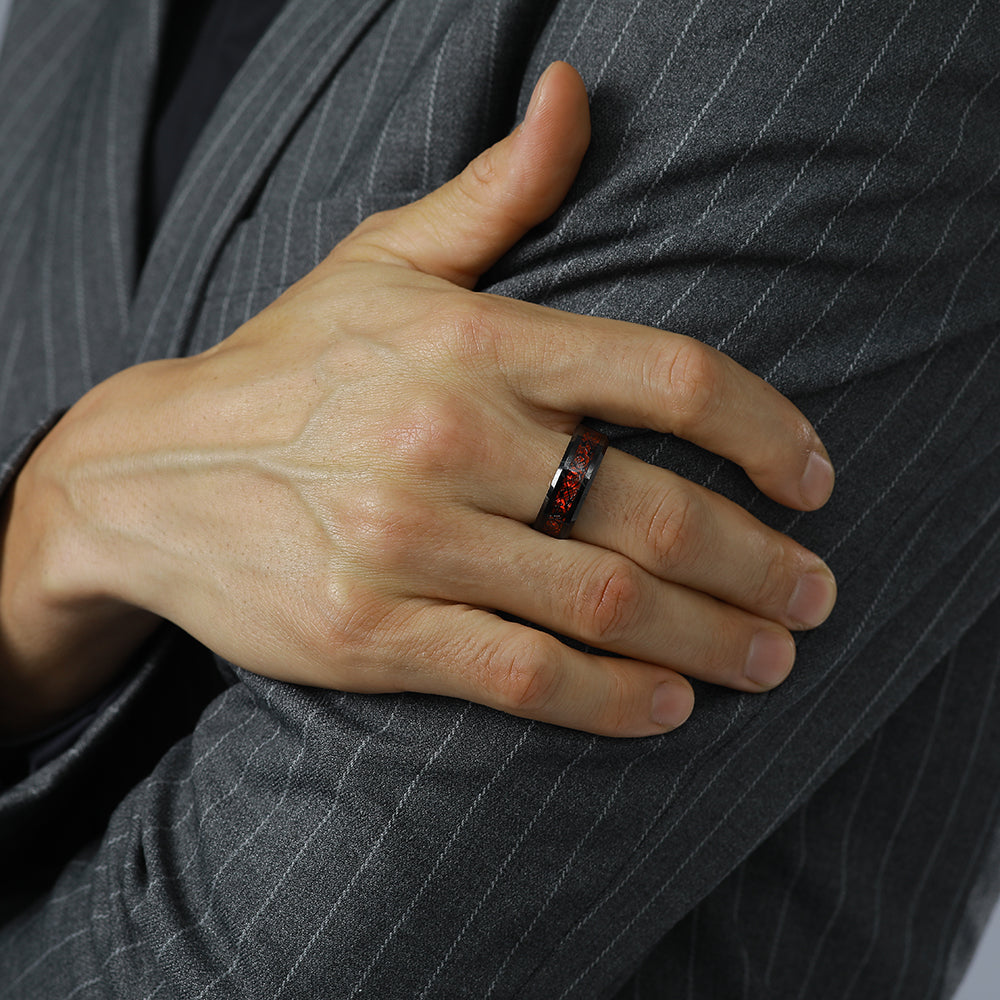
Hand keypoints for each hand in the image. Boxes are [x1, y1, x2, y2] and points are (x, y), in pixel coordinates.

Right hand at [1, 63, 835, 736]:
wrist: (146, 475)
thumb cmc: (287, 368)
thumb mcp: (384, 260)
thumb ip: (497, 191)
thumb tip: (577, 94)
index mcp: (470, 340)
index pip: (667, 376)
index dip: (766, 433)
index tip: (815, 480)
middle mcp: (447, 435)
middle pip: (654, 508)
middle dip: (759, 561)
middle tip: (814, 593)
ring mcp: (407, 540)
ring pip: (603, 602)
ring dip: (710, 638)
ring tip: (769, 658)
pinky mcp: (370, 629)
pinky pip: (521, 673)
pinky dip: (611, 699)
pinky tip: (670, 705)